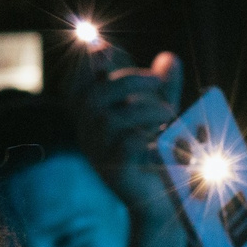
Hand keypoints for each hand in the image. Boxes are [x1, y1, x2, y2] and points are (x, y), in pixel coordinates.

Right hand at [66, 45, 183, 214]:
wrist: (163, 200)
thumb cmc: (159, 152)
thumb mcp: (162, 113)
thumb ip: (164, 86)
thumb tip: (168, 58)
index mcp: (93, 115)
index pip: (77, 82)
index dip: (86, 62)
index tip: (108, 46)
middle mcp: (89, 132)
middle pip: (94, 95)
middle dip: (128, 79)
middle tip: (159, 82)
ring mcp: (99, 153)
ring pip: (109, 118)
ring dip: (144, 107)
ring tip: (169, 112)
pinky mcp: (116, 172)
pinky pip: (126, 143)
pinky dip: (148, 133)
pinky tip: (165, 135)